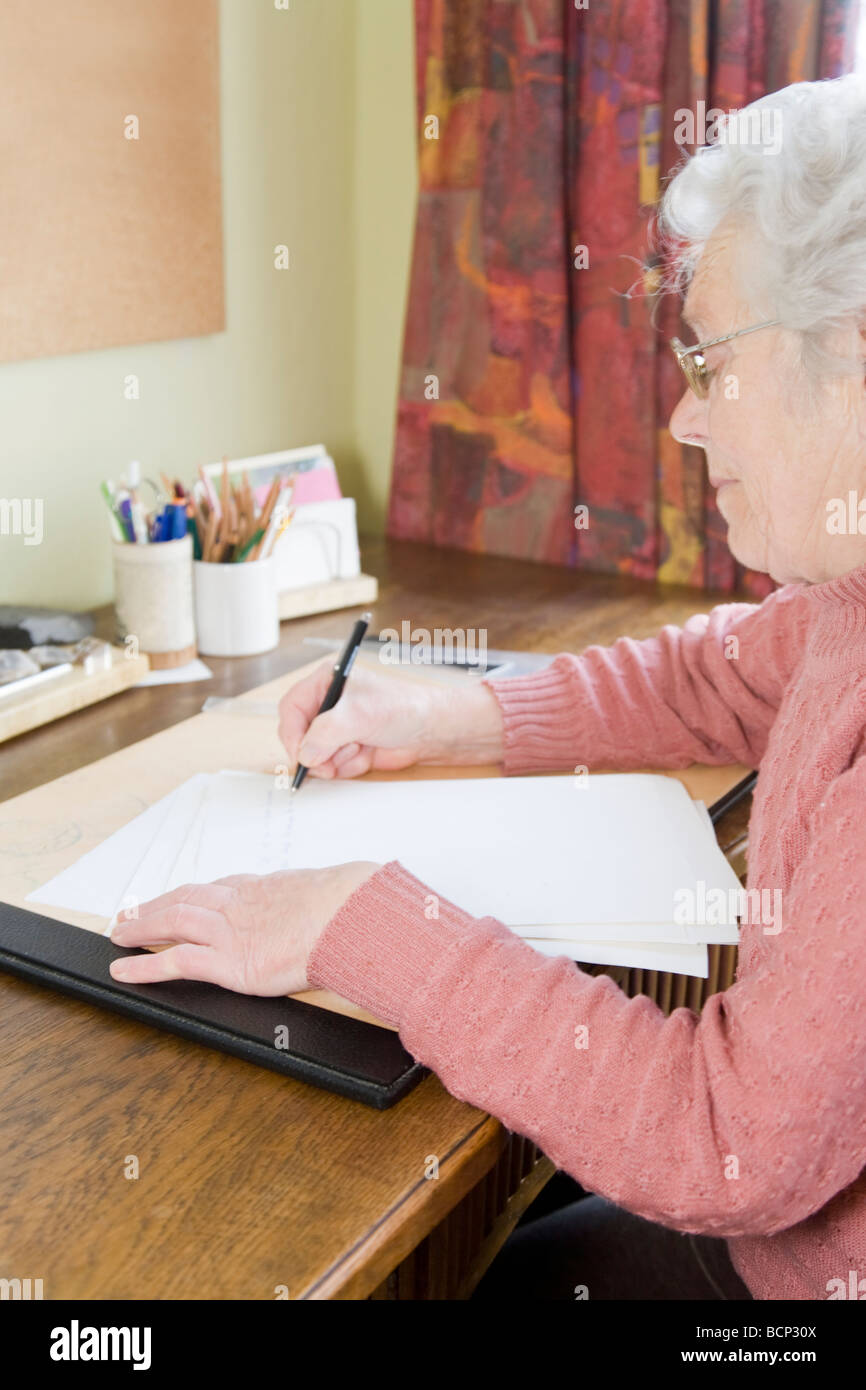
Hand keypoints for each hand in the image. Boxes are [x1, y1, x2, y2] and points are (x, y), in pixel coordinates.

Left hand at [107, 862, 380, 995]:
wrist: (350, 915)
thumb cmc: (352, 903)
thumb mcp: (337, 888)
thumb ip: (326, 896)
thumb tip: (351, 893)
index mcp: (267, 887)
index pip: (223, 887)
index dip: (198, 893)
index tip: (184, 896)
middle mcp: (241, 904)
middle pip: (188, 897)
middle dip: (158, 905)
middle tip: (134, 911)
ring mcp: (231, 930)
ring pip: (174, 920)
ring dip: (142, 926)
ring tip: (120, 932)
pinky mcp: (228, 961)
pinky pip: (175, 961)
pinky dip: (145, 965)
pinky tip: (123, 969)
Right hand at [278, 658, 504, 780]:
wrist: (431, 730)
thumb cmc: (401, 708)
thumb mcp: (358, 715)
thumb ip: (325, 733)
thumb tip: (304, 754)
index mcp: (326, 681)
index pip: (292, 707)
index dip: (291, 732)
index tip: (300, 754)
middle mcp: (329, 704)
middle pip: (299, 735)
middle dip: (316, 752)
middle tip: (329, 764)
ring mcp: (338, 728)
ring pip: (316, 754)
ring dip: (336, 759)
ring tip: (361, 748)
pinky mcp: (347, 747)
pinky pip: (333, 765)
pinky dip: (348, 765)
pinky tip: (367, 754)